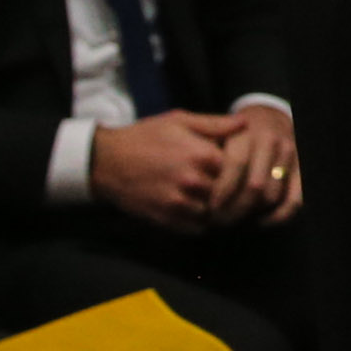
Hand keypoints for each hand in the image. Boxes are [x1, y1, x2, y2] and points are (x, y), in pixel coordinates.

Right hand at [88, 111, 244, 233]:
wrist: (105, 161)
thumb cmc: (145, 136)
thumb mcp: (180, 121)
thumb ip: (215, 124)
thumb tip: (245, 123)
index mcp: (202, 154)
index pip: (241, 169)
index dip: (241, 170)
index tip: (236, 169)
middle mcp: (193, 181)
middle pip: (229, 193)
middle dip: (230, 191)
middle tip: (228, 189)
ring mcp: (178, 203)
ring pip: (215, 213)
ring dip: (216, 209)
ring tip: (213, 201)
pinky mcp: (165, 220)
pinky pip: (196, 229)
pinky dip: (201, 223)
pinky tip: (197, 211)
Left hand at [207, 104, 302, 226]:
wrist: (268, 118)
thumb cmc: (232, 135)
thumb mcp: (214, 132)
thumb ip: (203, 154)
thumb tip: (192, 181)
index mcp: (247, 133)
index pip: (235, 165)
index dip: (221, 192)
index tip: (208, 210)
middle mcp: (271, 142)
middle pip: (254, 185)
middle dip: (234, 210)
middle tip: (218, 224)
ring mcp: (289, 155)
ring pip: (271, 196)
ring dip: (251, 215)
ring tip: (233, 223)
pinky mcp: (301, 169)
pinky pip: (294, 201)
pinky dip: (278, 217)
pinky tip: (260, 222)